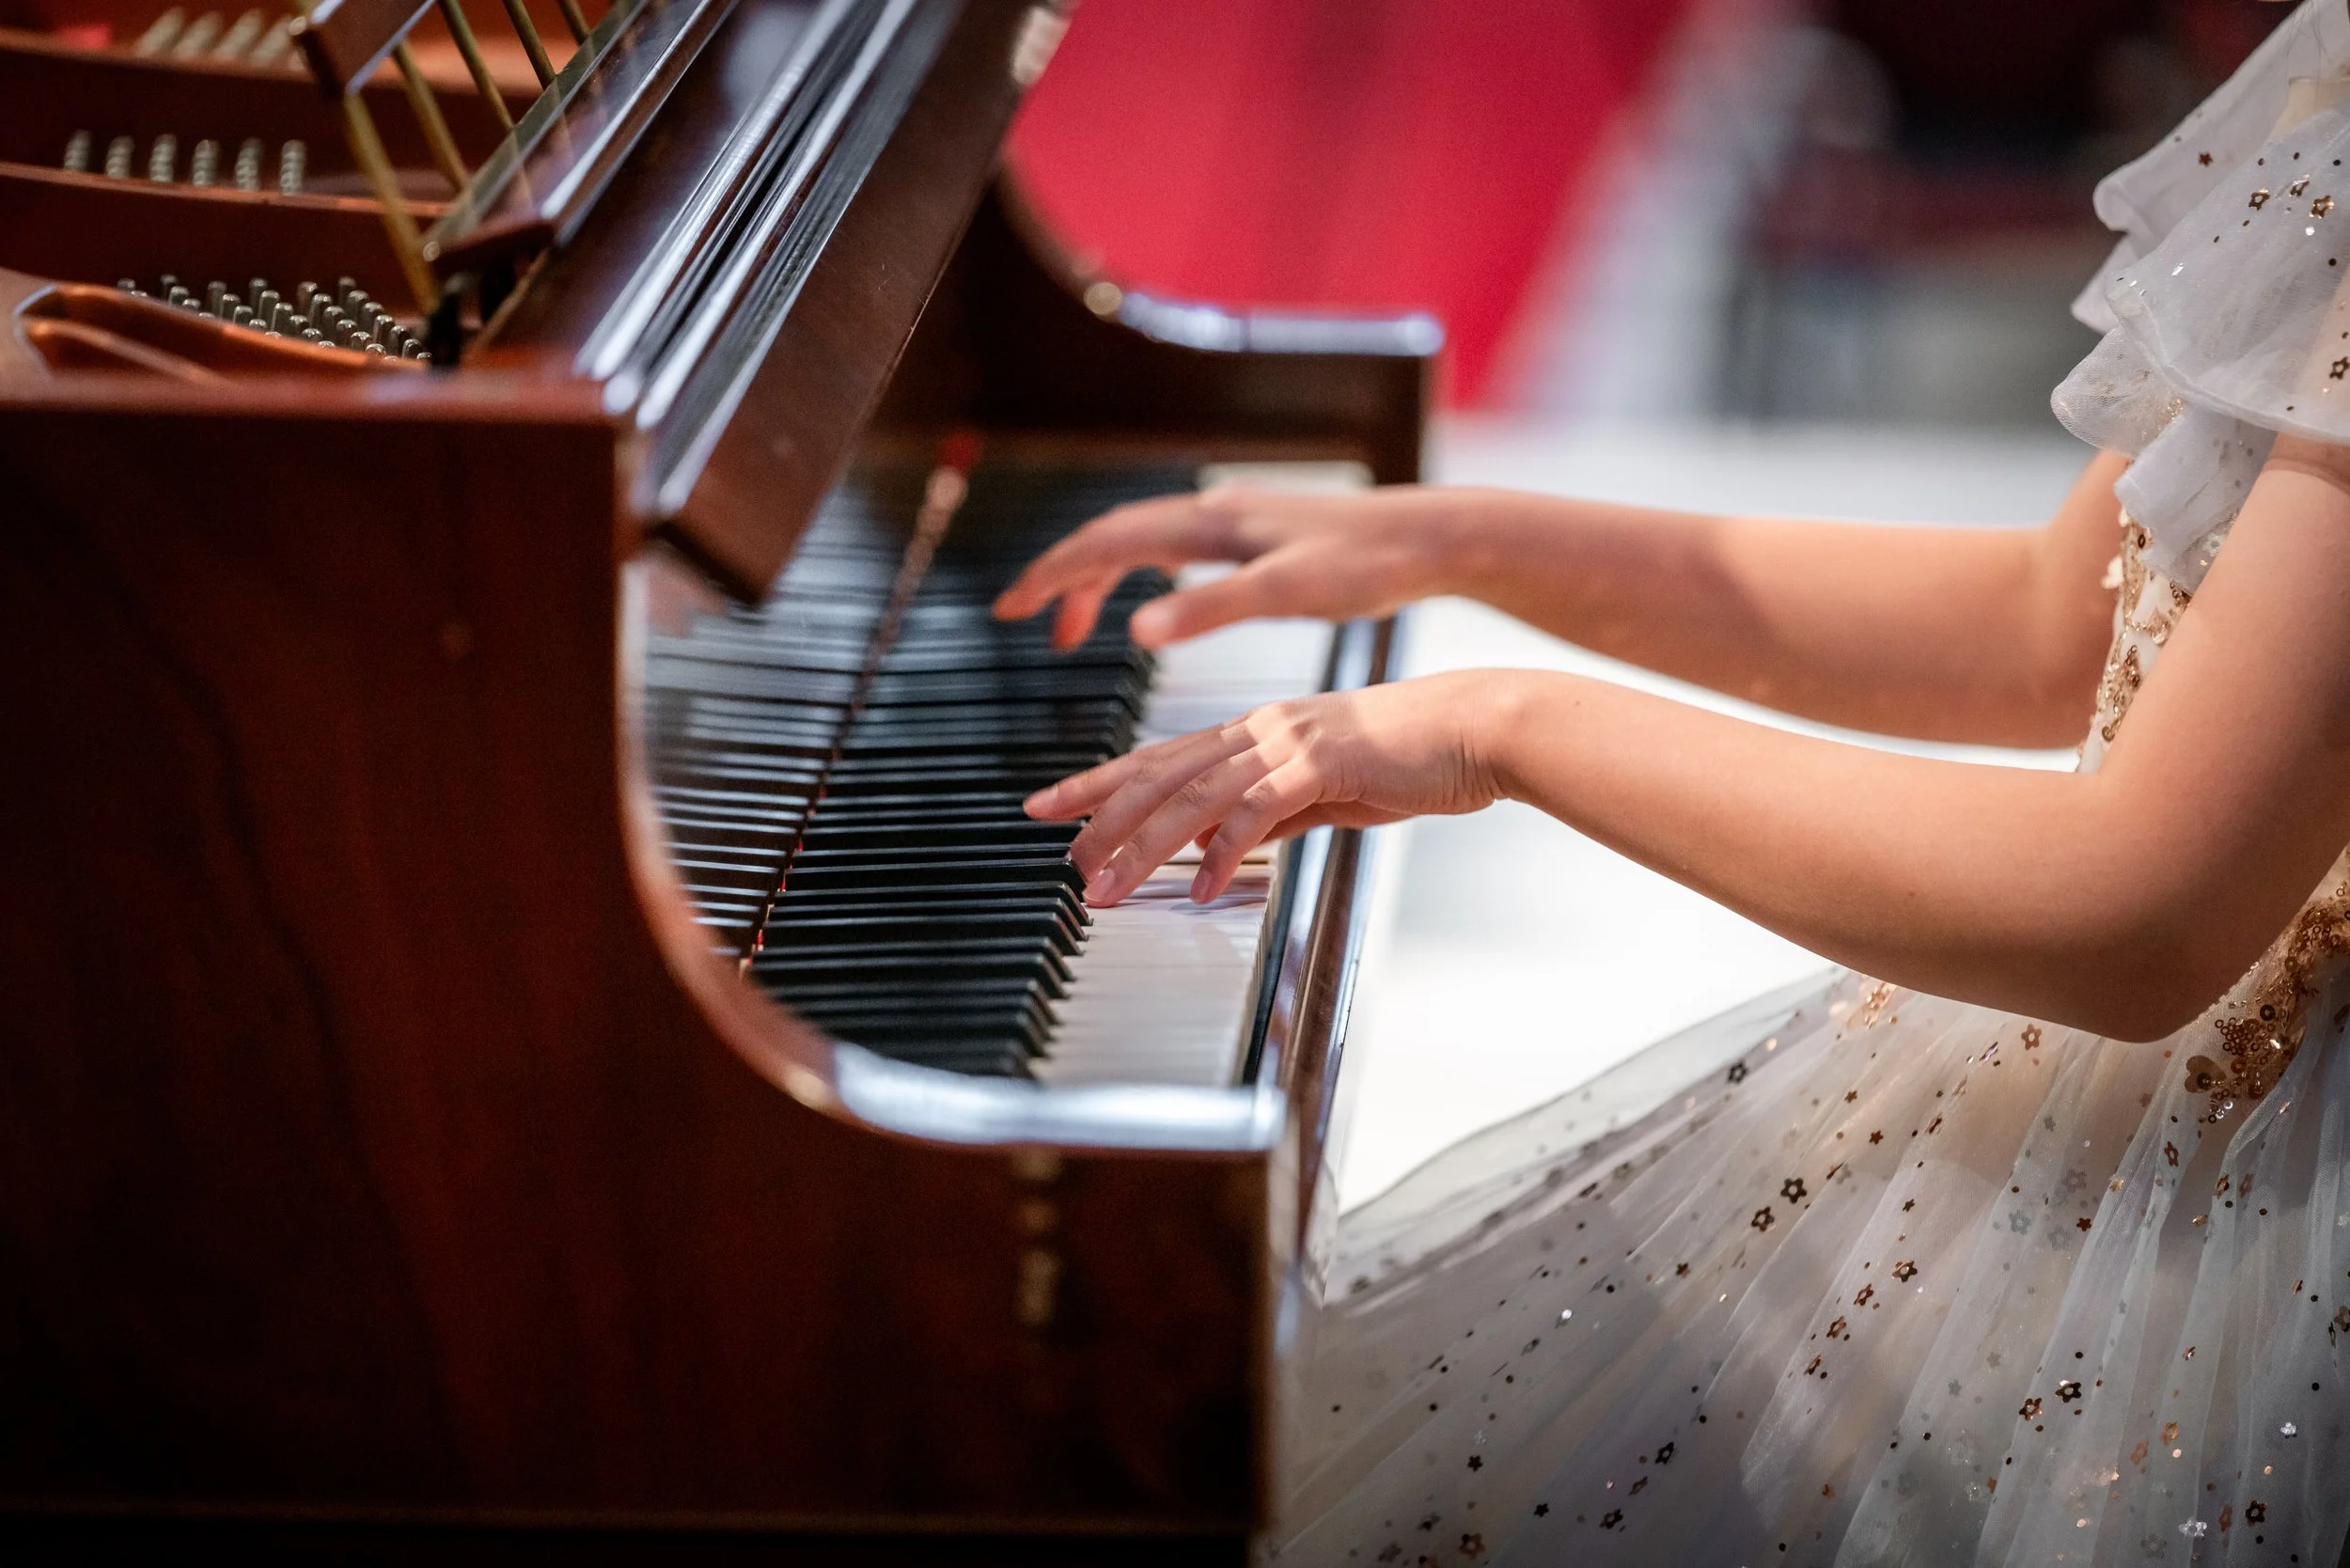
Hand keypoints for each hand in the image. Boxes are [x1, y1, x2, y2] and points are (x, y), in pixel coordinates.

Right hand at [992, 481, 1466, 649]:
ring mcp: (1232, 520)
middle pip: (1111, 535)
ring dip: (1099, 580)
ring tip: (1074, 631)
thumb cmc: (1367, 567)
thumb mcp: (1285, 595)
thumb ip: (1208, 610)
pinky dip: (1141, 576)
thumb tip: (1134, 627)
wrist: (1428, 538)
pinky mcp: (1254, 535)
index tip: (1010, 608)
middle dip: (1061, 576)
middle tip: (1025, 620)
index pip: (1106, 541)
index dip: (1052, 574)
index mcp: (1209, 524)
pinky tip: (1151, 608)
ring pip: (1140, 542)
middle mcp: (1212, 512)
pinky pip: (1173, 549)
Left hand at [1026, 672, 1519, 904]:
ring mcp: (1290, 741)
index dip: (1101, 781)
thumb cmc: (1417, 757)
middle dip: (1101, 814)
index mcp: (1261, 731)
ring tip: (1107, 886)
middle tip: (1062, 856)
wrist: (1479, 729)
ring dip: (1143, 844)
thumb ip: (1280, 809)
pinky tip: (1197, 886)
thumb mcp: (1332, 788)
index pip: (1161, 756)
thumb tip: (1236, 840)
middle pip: (1160, 772)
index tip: (1052, 804)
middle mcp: (1264, 729)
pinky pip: (1256, 810)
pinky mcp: (1323, 762)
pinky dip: (1219, 849)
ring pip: (1193, 792)